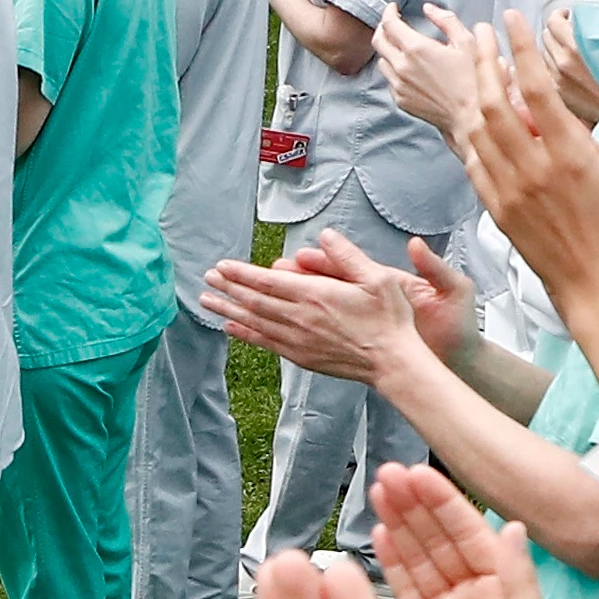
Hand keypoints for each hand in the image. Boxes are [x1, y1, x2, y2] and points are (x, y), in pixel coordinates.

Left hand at [199, 231, 430, 384]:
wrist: (392, 362)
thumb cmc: (389, 318)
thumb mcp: (377, 277)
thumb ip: (347, 256)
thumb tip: (325, 236)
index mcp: (315, 294)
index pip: (268, 281)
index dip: (241, 273)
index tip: (221, 267)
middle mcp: (300, 317)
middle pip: (254, 300)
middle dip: (228, 288)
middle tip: (207, 278)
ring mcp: (298, 339)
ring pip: (254, 322)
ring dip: (228, 309)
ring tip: (206, 301)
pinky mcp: (301, 356)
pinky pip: (265, 343)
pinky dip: (245, 334)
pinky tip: (230, 327)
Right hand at [371, 462, 550, 598]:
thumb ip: (521, 580)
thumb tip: (514, 526)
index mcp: (504, 592)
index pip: (470, 535)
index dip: (443, 504)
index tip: (416, 474)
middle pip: (441, 540)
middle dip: (415, 506)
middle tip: (386, 475)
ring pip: (419, 559)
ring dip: (400, 526)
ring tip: (376, 494)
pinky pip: (404, 591)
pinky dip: (391, 563)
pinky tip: (377, 536)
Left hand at [375, 0, 481, 136]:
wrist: (468, 116)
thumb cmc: (471, 79)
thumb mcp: (466, 42)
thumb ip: (446, 20)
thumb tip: (428, 8)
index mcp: (416, 48)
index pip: (389, 24)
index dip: (388, 12)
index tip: (392, 8)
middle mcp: (401, 66)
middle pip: (378, 40)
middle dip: (383, 28)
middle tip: (392, 23)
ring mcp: (398, 85)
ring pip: (381, 61)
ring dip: (388, 50)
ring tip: (400, 46)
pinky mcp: (400, 99)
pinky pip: (389, 79)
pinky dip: (394, 69)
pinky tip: (407, 68)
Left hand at [452, 11, 598, 352]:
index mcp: (571, 155)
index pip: (536, 86)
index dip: (520, 47)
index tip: (512, 17)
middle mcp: (533, 171)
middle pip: (494, 103)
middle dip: (483, 61)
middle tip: (482, 32)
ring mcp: (510, 193)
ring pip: (478, 132)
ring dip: (474, 94)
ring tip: (477, 66)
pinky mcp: (499, 213)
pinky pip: (475, 165)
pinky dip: (472, 137)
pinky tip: (477, 121)